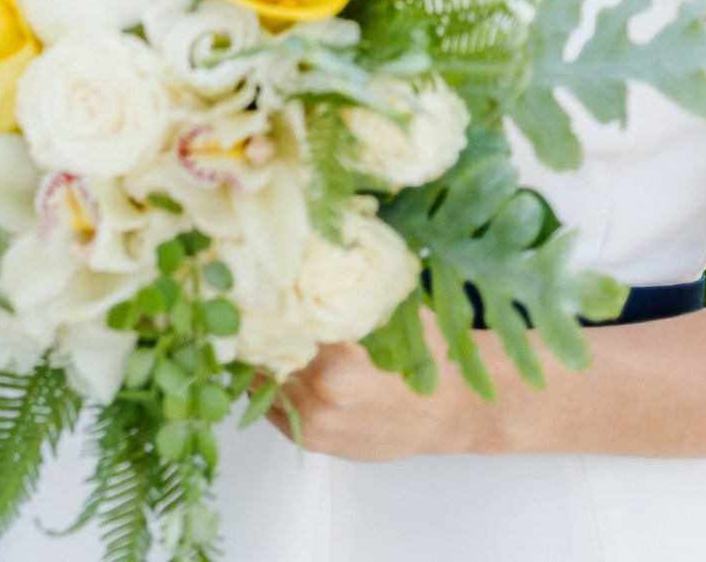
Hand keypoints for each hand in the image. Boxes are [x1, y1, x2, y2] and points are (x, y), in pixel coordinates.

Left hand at [267, 309, 497, 460]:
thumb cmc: (430, 360)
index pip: (273, 330)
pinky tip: (281, 369)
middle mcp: (321, 398)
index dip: (259, 308)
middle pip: (261, 358)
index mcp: (337, 363)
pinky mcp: (317, 443)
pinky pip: (273, 411)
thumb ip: (341, 297)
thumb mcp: (387, 313)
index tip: (247, 291)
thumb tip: (297, 262)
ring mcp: (317, 425)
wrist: (458, 409)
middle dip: (256, 335)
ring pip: (261, 386)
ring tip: (260, 338)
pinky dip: (271, 390)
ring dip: (260, 363)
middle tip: (247, 311)